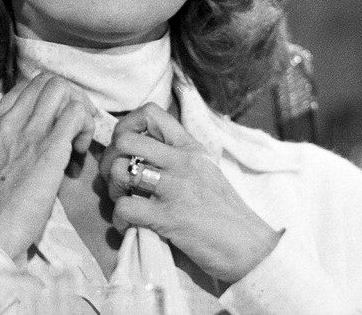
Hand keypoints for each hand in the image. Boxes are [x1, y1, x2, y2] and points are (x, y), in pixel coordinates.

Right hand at [0, 74, 95, 263]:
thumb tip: (16, 138)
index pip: (25, 89)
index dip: (47, 104)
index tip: (53, 128)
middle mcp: (6, 120)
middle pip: (46, 81)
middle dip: (67, 100)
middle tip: (72, 130)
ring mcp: (28, 131)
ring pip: (61, 88)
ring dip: (78, 110)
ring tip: (77, 140)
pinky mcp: (49, 148)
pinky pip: (76, 113)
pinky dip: (86, 127)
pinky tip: (80, 152)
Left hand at [100, 103, 280, 282]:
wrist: (251, 249)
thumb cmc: (225, 214)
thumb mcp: (206, 172)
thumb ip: (178, 159)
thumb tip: (141, 153)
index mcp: (191, 148)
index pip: (151, 112)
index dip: (127, 126)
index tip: (127, 148)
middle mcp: (183, 162)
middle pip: (125, 139)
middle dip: (110, 160)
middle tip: (117, 179)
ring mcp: (176, 188)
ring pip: (121, 171)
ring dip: (112, 190)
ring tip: (123, 202)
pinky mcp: (169, 217)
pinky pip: (125, 208)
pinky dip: (119, 219)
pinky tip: (129, 226)